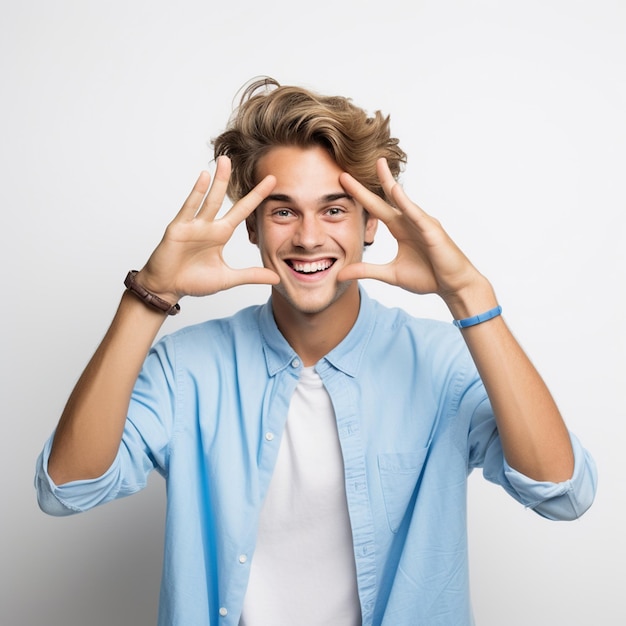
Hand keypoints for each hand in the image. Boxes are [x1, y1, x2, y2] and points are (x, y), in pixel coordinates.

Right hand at [136, 156, 278, 302]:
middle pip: (223, 199)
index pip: (242, 211)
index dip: (256, 197)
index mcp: (220, 235)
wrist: (167, 288)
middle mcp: (208, 226)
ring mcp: (193, 225)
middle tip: (243, 158)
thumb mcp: (227, 278)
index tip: (272, 181)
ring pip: (208, 199)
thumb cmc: (193, 281)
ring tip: (224, 161)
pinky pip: (189, 208)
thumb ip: (251, 275)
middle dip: (231, 180)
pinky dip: (196, 193)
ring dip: (217, 180)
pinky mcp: (178, 229)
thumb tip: (275, 277)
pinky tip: (204, 177)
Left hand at [338, 159, 491, 309]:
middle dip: (369, 183)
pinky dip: (406, 203)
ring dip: (390, 183)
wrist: (453, 286)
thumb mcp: (391, 274)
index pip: (375, 208)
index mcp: (399, 228)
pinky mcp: (432, 231)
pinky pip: (417, 214)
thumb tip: (340, 274)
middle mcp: (409, 221)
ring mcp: (422, 223)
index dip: (359, 195)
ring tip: (378, 165)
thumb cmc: (428, 276)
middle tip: (348, 169)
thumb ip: (366, 271)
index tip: (342, 180)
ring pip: (403, 200)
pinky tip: (395, 191)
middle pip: (385, 198)